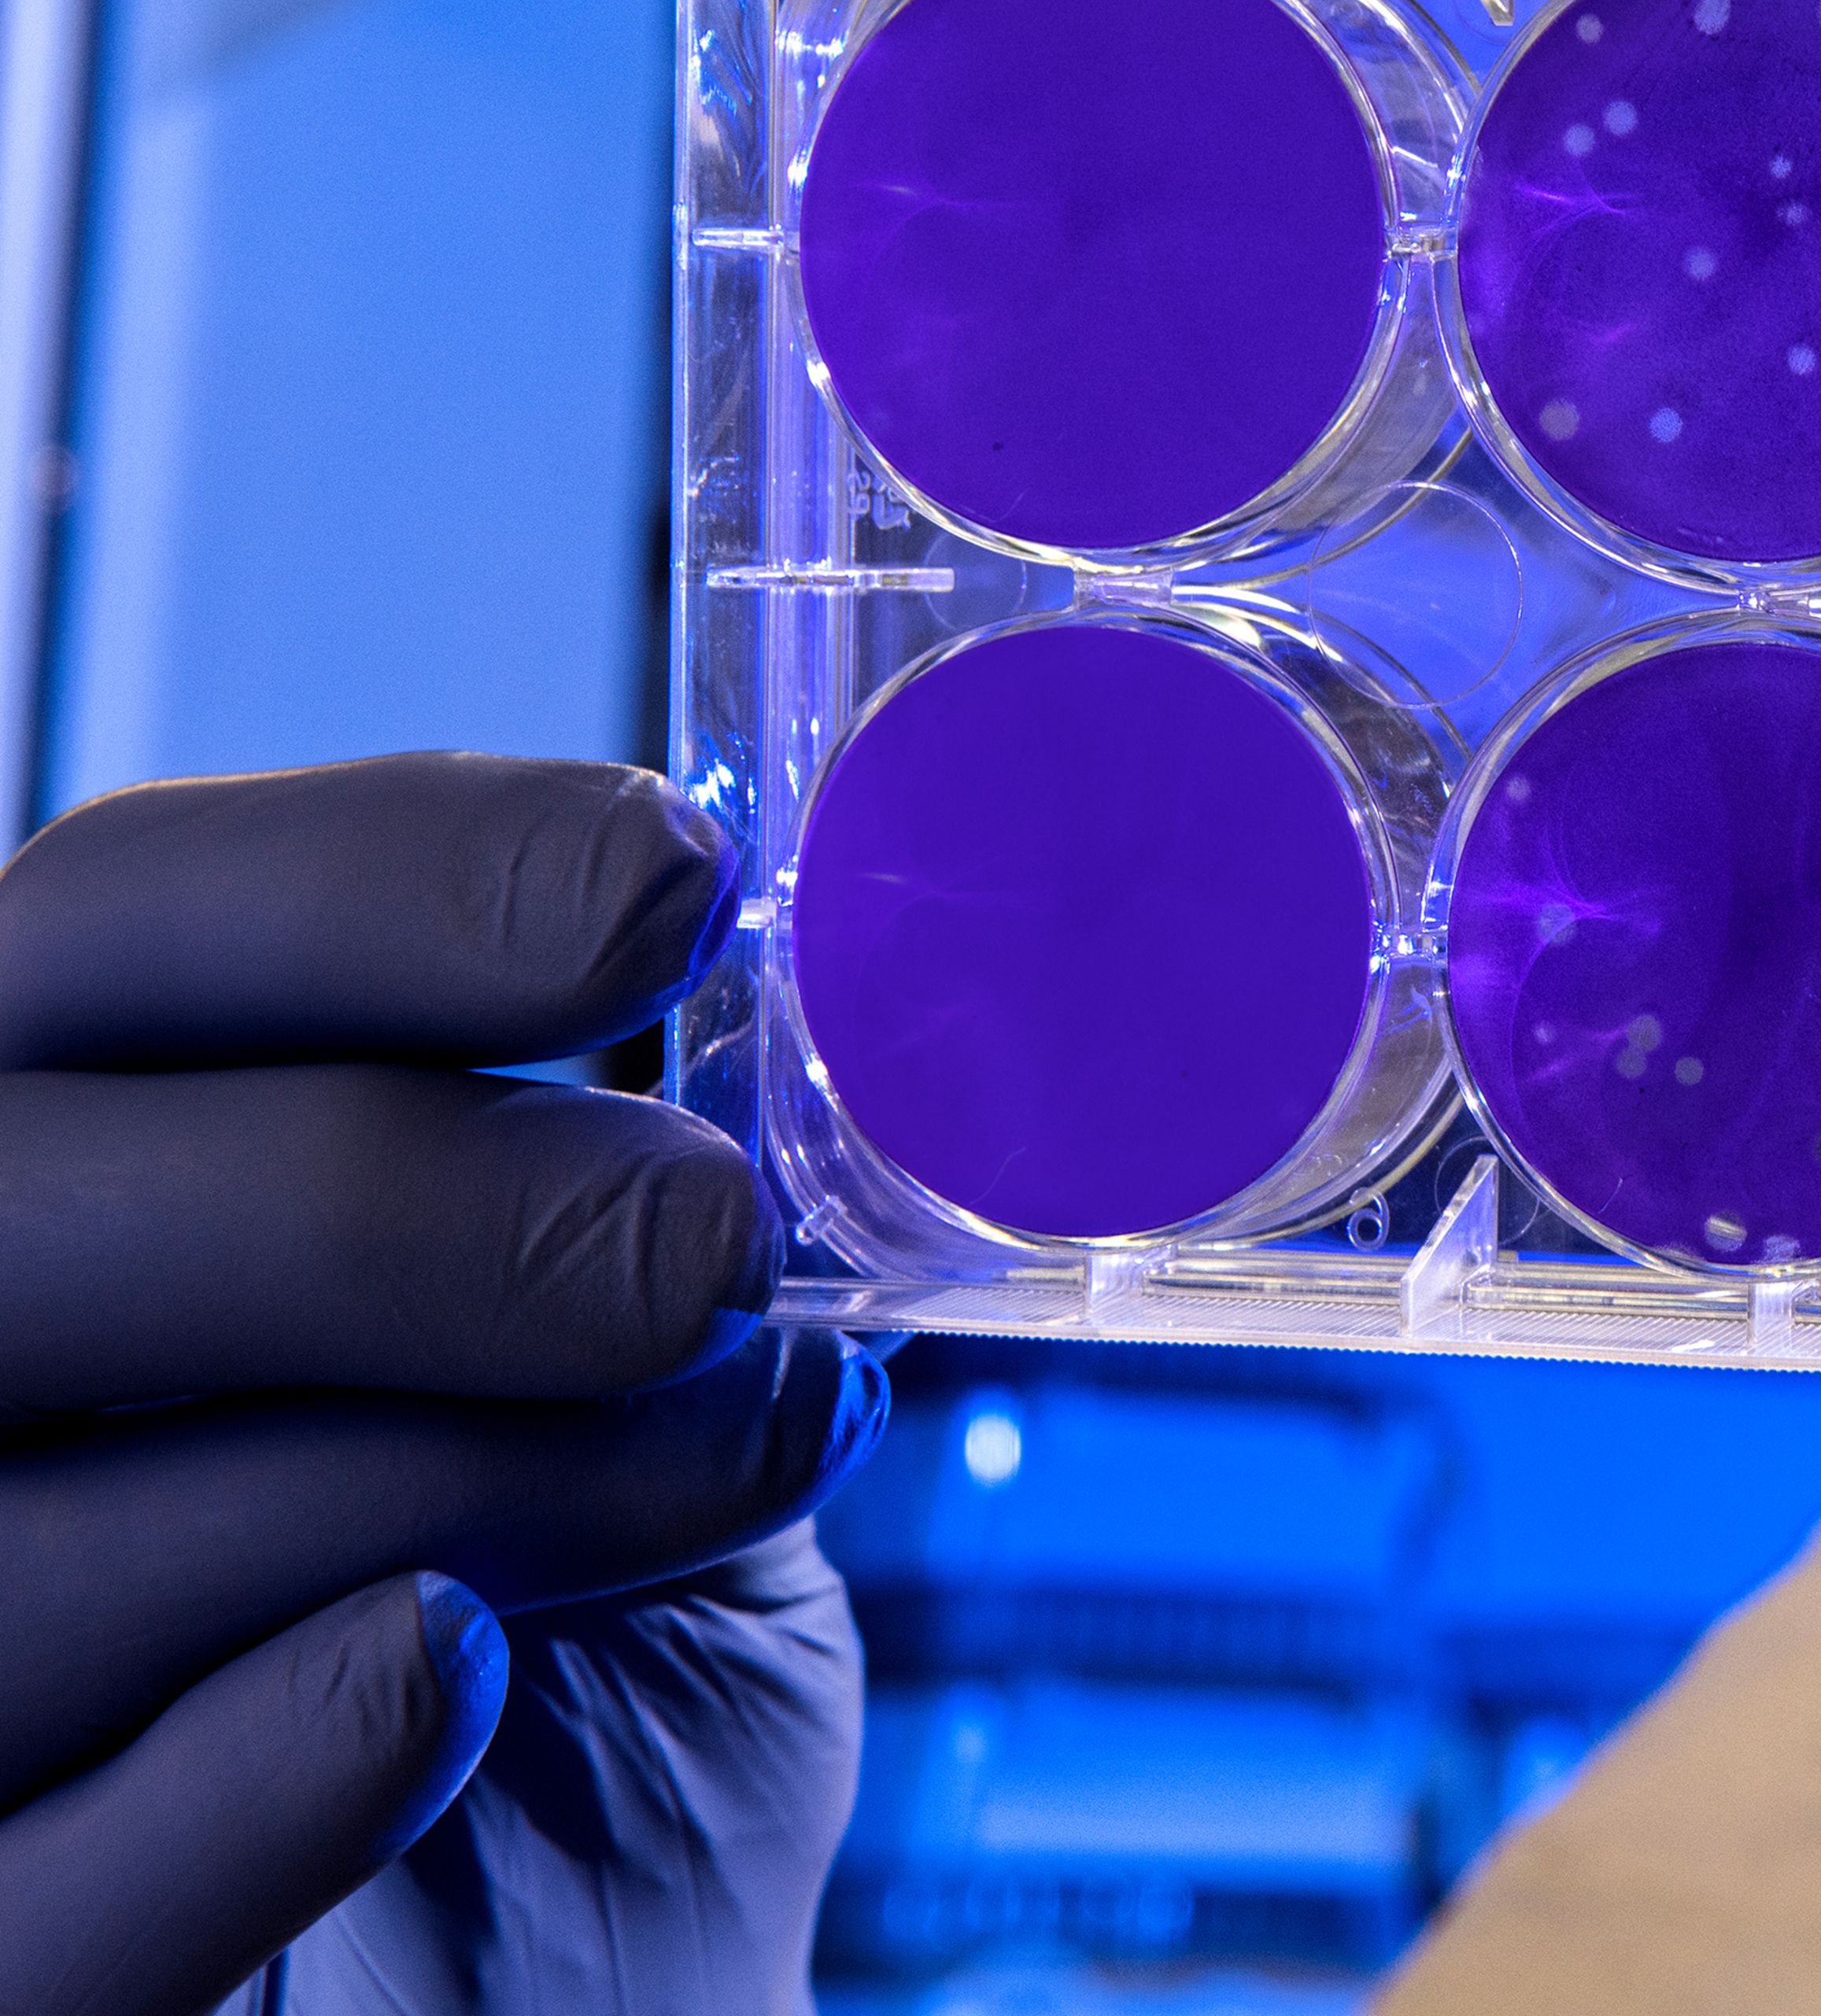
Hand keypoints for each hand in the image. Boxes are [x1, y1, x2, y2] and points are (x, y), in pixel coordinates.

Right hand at [0, 754, 882, 2015]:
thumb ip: (620, 1218)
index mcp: (48, 1167)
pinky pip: (31, 1899)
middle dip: (379, 1195)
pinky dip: (259, 1769)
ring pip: (38, 1551)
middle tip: (702, 1240)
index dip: (378, 884)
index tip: (669, 877)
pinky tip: (453, 1675)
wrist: (574, 1978)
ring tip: (727, 1454)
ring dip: (439, 1479)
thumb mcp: (616, 1398)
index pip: (108, 929)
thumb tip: (780, 1038)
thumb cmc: (577, 1657)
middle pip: (6, 1210)